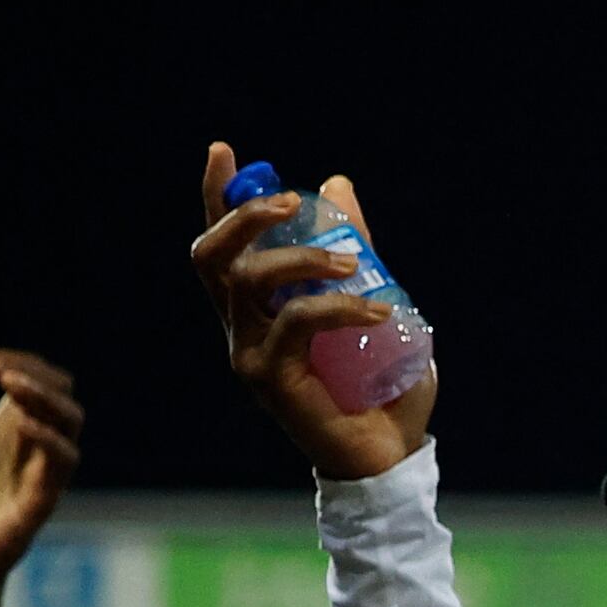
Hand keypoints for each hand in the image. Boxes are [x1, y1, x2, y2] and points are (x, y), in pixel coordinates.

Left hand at [0, 337, 79, 606]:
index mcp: (11, 429)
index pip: (36, 379)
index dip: (10, 361)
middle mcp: (33, 446)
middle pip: (62, 394)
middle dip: (30, 371)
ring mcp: (40, 472)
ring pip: (70, 423)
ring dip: (44, 397)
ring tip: (10, 385)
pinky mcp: (40, 501)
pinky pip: (61, 464)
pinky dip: (47, 438)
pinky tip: (20, 424)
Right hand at [192, 144, 431, 478]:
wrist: (391, 454)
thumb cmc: (382, 384)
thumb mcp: (375, 301)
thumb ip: (357, 249)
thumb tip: (338, 187)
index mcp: (256, 307)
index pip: (221, 243)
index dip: (214, 196)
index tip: (224, 151)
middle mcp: (241, 326)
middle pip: (214, 255)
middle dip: (247, 216)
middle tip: (295, 203)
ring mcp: (249, 352)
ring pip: (248, 281)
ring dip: (302, 259)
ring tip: (356, 262)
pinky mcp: (270, 378)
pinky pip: (296, 322)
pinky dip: (338, 306)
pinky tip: (378, 309)